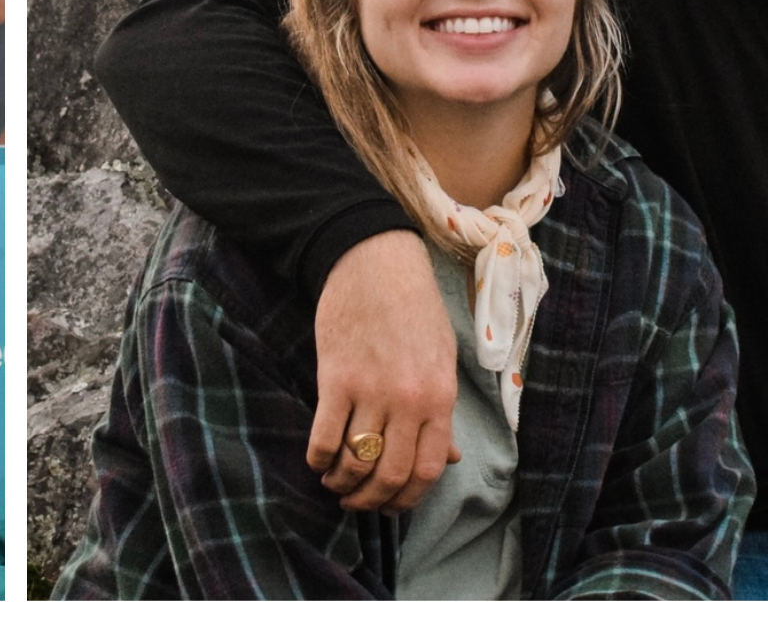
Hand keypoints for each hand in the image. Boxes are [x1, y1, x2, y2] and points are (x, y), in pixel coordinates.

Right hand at [308, 229, 461, 512]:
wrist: (374, 262)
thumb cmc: (413, 308)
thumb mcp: (442, 358)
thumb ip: (443, 412)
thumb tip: (450, 458)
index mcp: (440, 397)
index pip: (426, 469)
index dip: (407, 498)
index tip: (392, 505)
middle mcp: (408, 400)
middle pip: (390, 473)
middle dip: (372, 500)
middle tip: (358, 503)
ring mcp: (371, 390)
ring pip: (356, 460)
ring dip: (343, 483)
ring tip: (335, 483)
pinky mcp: (335, 378)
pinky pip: (325, 436)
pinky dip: (319, 459)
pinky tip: (318, 460)